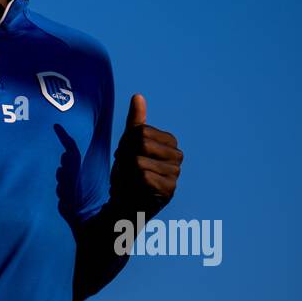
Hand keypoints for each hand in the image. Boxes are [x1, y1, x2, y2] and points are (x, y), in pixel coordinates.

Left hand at [109, 94, 182, 218]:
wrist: (124, 204)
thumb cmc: (127, 173)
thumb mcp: (128, 144)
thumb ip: (135, 121)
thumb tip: (138, 96)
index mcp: (170, 142)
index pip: (142, 131)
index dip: (127, 143)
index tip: (127, 155)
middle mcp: (178, 157)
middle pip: (142, 143)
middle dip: (126, 156)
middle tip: (128, 169)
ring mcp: (175, 174)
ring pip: (140, 161)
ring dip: (127, 172)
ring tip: (132, 181)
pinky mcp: (170, 191)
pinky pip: (144, 176)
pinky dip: (133, 183)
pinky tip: (137, 190)